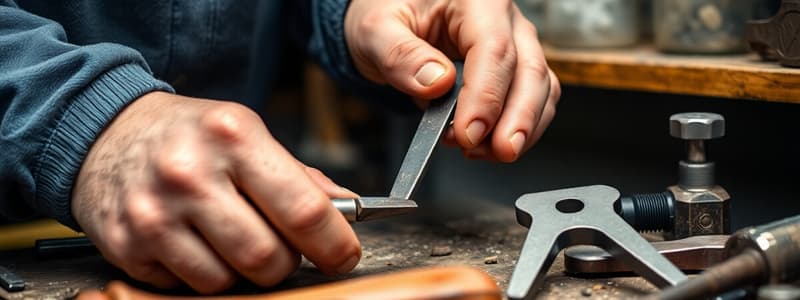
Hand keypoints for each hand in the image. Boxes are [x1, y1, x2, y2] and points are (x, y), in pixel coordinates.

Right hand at [71, 92, 360, 292]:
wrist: (105, 133)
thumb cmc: (188, 135)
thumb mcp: (245, 134)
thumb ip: (298, 176)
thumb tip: (345, 210)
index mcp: (233, 136)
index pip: (303, 210)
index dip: (334, 244)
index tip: (343, 256)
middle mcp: (190, 173)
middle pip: (267, 258)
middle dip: (286, 262)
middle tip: (283, 248)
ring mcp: (154, 213)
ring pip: (227, 282)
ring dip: (243, 272)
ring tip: (232, 238)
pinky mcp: (126, 246)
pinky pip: (187, 287)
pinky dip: (202, 273)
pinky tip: (195, 242)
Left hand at [345, 0, 560, 161]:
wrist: (392, 24)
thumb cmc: (389, 16)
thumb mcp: (376, 30)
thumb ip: (400, 55)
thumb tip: (436, 83)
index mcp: (475, 0)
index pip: (494, 50)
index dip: (487, 96)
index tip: (469, 132)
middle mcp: (504, 20)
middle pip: (530, 70)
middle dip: (518, 119)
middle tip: (498, 151)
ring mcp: (515, 45)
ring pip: (541, 89)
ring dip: (519, 128)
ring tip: (479, 151)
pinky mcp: (515, 70)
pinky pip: (534, 101)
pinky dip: (518, 128)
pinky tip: (487, 145)